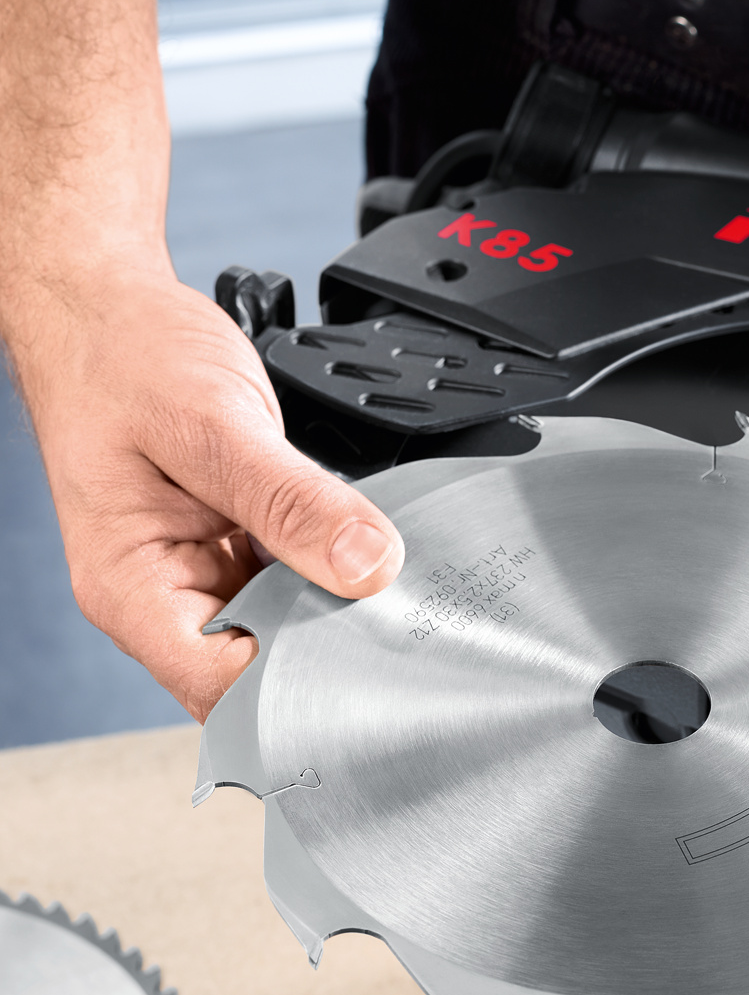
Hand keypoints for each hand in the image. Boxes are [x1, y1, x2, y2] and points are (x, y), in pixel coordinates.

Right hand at [11, 267, 404, 721]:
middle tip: (396, 609)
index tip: (372, 646)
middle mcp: (160, 596)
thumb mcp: (213, 425)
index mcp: (131, 589)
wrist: (106, 309)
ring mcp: (197, 574)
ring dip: (331, 605)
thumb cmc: (121, 356)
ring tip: (383, 575)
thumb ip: (294, 501)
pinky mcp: (230, 548)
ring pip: (283, 627)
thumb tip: (369, 565)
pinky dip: (326, 569)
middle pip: (258, 670)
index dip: (301, 679)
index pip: (224, 686)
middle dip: (326, 645)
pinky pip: (289, 582)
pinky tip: (358, 549)